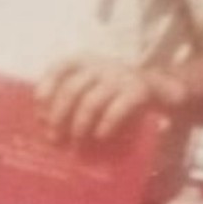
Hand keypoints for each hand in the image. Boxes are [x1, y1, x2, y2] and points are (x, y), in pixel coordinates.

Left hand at [35, 58, 174, 148]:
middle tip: (54, 137)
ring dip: (79, 124)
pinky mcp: (137, 91)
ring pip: (91, 101)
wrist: (163, 88)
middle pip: (72, 88)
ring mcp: (120, 78)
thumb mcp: (94, 88)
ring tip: (76, 141)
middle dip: (59, 114)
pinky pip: (117, 108)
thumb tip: (41, 118)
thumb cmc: (117, 93)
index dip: (48, 83)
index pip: (63, 66)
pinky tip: (100, 136)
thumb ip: (70, 97)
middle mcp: (102, 66)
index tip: (39, 103)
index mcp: (88, 62)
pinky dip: (106, 123)